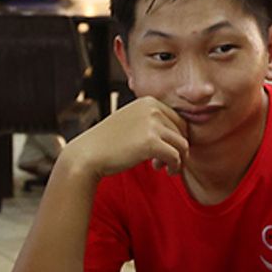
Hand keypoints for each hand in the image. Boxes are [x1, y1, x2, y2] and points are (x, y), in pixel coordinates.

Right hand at [60, 96, 189, 180]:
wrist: (88, 154)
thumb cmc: (109, 142)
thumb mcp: (132, 121)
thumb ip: (153, 121)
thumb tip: (182, 133)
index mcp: (148, 101)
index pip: (178, 119)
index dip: (175, 137)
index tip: (164, 149)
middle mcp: (152, 108)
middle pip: (183, 132)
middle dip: (176, 148)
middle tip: (162, 161)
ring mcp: (152, 124)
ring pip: (182, 145)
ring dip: (177, 159)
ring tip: (161, 167)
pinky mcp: (151, 142)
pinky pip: (176, 156)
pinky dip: (174, 166)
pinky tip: (164, 170)